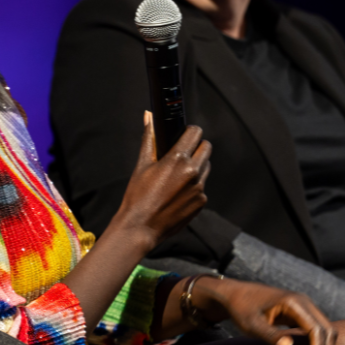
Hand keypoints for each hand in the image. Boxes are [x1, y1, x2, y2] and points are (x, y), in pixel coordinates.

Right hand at [113, 113, 210, 244]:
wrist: (140, 228)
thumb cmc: (137, 196)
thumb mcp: (142, 164)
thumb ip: (150, 138)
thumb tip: (149, 116)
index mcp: (177, 159)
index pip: (195, 133)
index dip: (190, 131)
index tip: (184, 135)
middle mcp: (192, 172)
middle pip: (206, 148)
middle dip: (197, 147)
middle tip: (184, 153)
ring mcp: (199, 188)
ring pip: (206, 167)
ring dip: (197, 166)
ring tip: (179, 175)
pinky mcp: (201, 202)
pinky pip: (202, 186)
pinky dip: (194, 186)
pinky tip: (178, 193)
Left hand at [194, 279, 336, 344]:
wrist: (236, 294)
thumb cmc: (241, 308)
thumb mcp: (251, 325)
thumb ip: (270, 336)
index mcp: (294, 303)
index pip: (317, 330)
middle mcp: (305, 302)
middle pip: (328, 331)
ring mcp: (305, 307)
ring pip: (326, 331)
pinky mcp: (302, 314)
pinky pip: (318, 331)